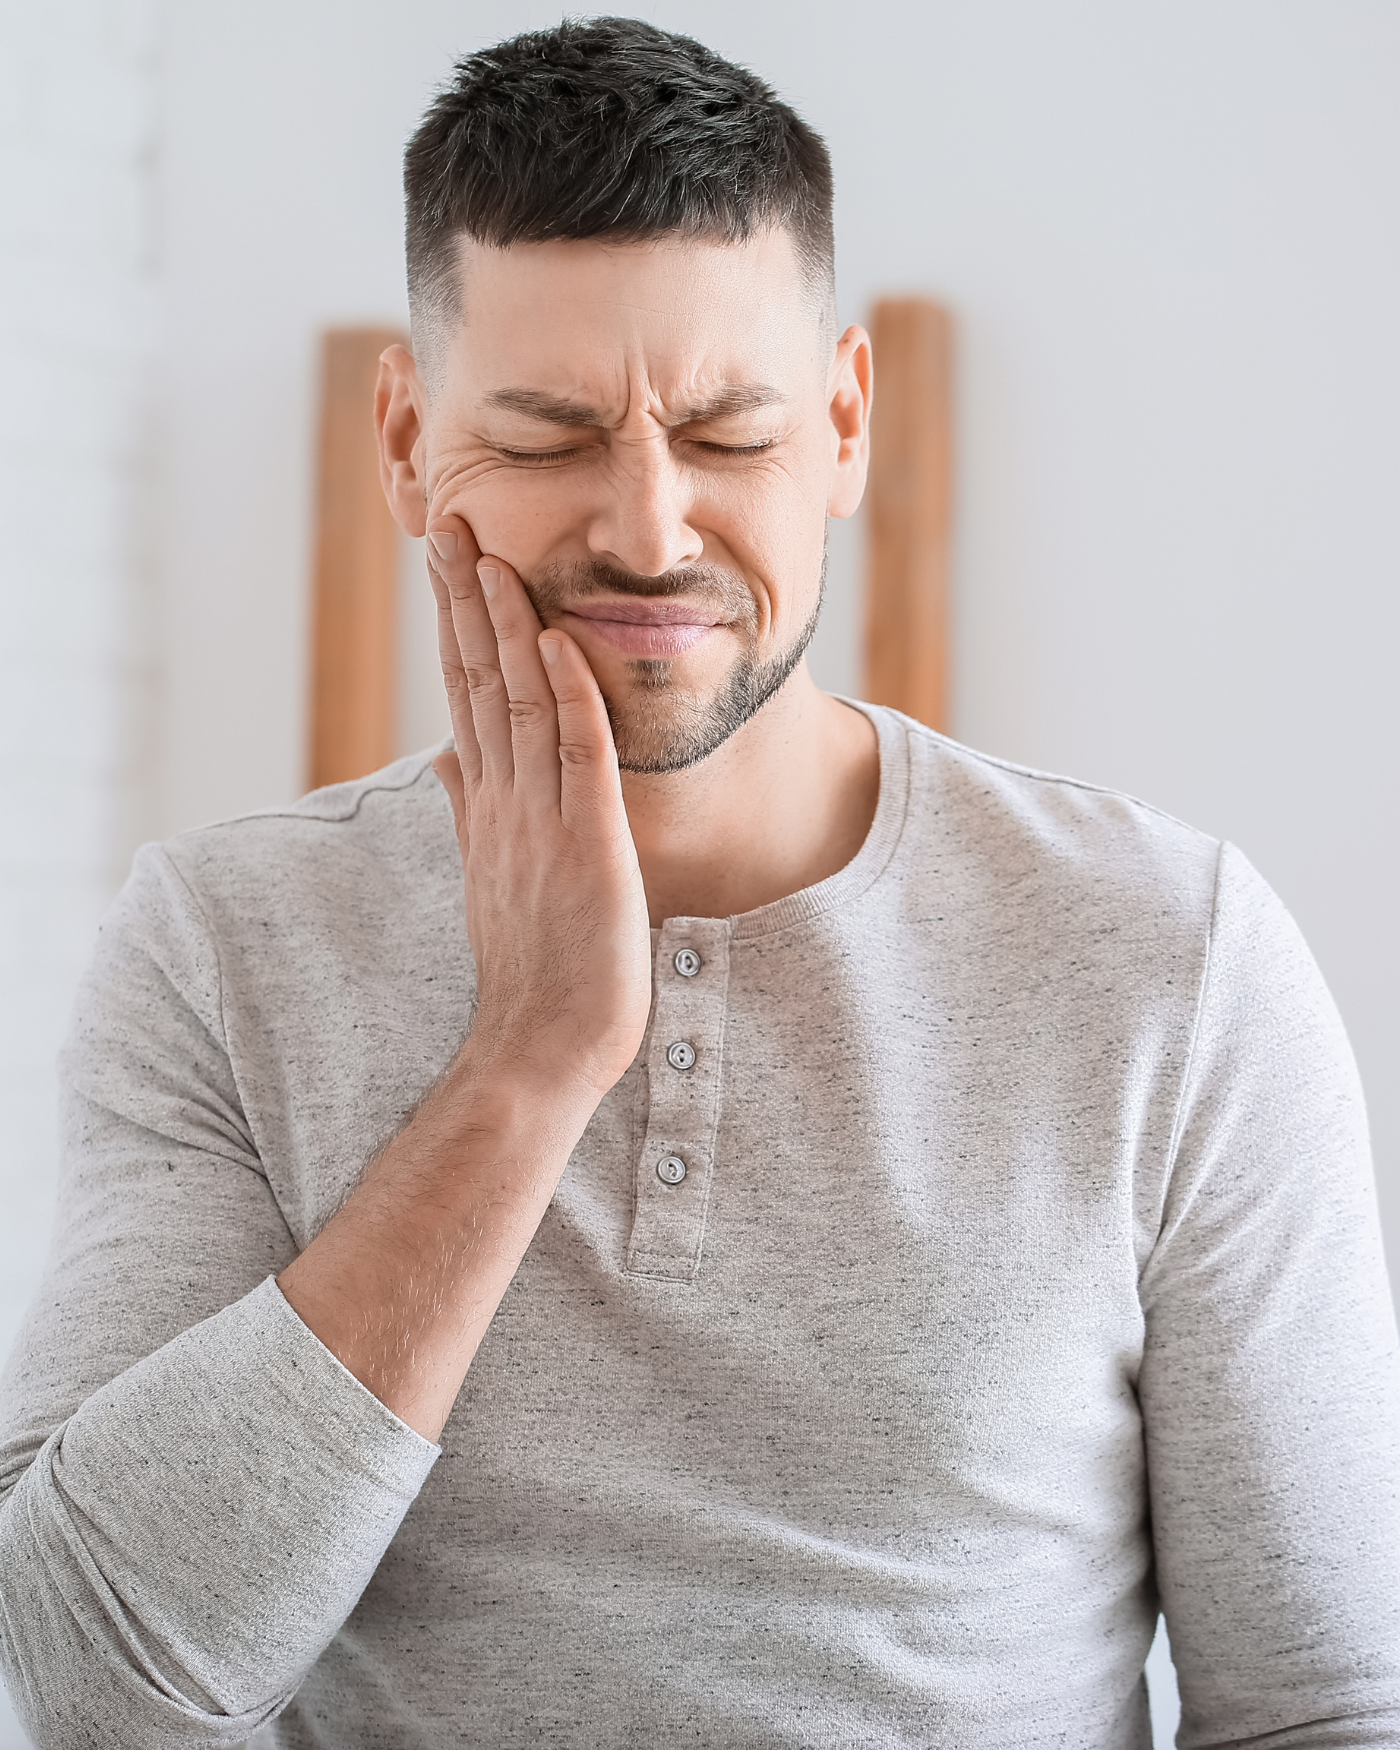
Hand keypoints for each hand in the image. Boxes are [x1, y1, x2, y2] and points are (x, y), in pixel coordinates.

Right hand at [425, 515, 652, 1106]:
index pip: (467, 697)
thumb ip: (468, 809)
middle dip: (464, 602)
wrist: (540, 1048)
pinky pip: (577, 757)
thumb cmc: (530, 969)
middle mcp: (503, 803)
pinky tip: (555, 641)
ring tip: (491, 556)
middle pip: (479, 684)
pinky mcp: (586, 847)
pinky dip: (567, 695)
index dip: (457, 625)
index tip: (448, 562)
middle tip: (450, 526)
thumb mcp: (491, 876)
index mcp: (486, 806)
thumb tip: (444, 756)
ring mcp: (540, 822)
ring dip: (506, 627)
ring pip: (519, 705)